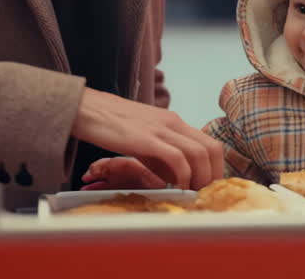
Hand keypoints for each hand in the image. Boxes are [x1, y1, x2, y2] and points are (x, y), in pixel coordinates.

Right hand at [72, 88, 223, 189]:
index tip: (208, 186)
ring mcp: (162, 129)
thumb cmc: (114, 127)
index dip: (215, 167)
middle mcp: (174, 123)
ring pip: (199, 153)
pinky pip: (177, 158)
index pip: (210, 144)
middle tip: (204, 194)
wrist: (88, 110)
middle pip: (212, 148)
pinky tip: (176, 186)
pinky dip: (183, 175)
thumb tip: (175, 180)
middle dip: (213, 175)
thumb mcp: (144, 141)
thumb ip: (161, 159)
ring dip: (201, 178)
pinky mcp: (148, 138)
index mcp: (175, 122)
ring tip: (192, 193)